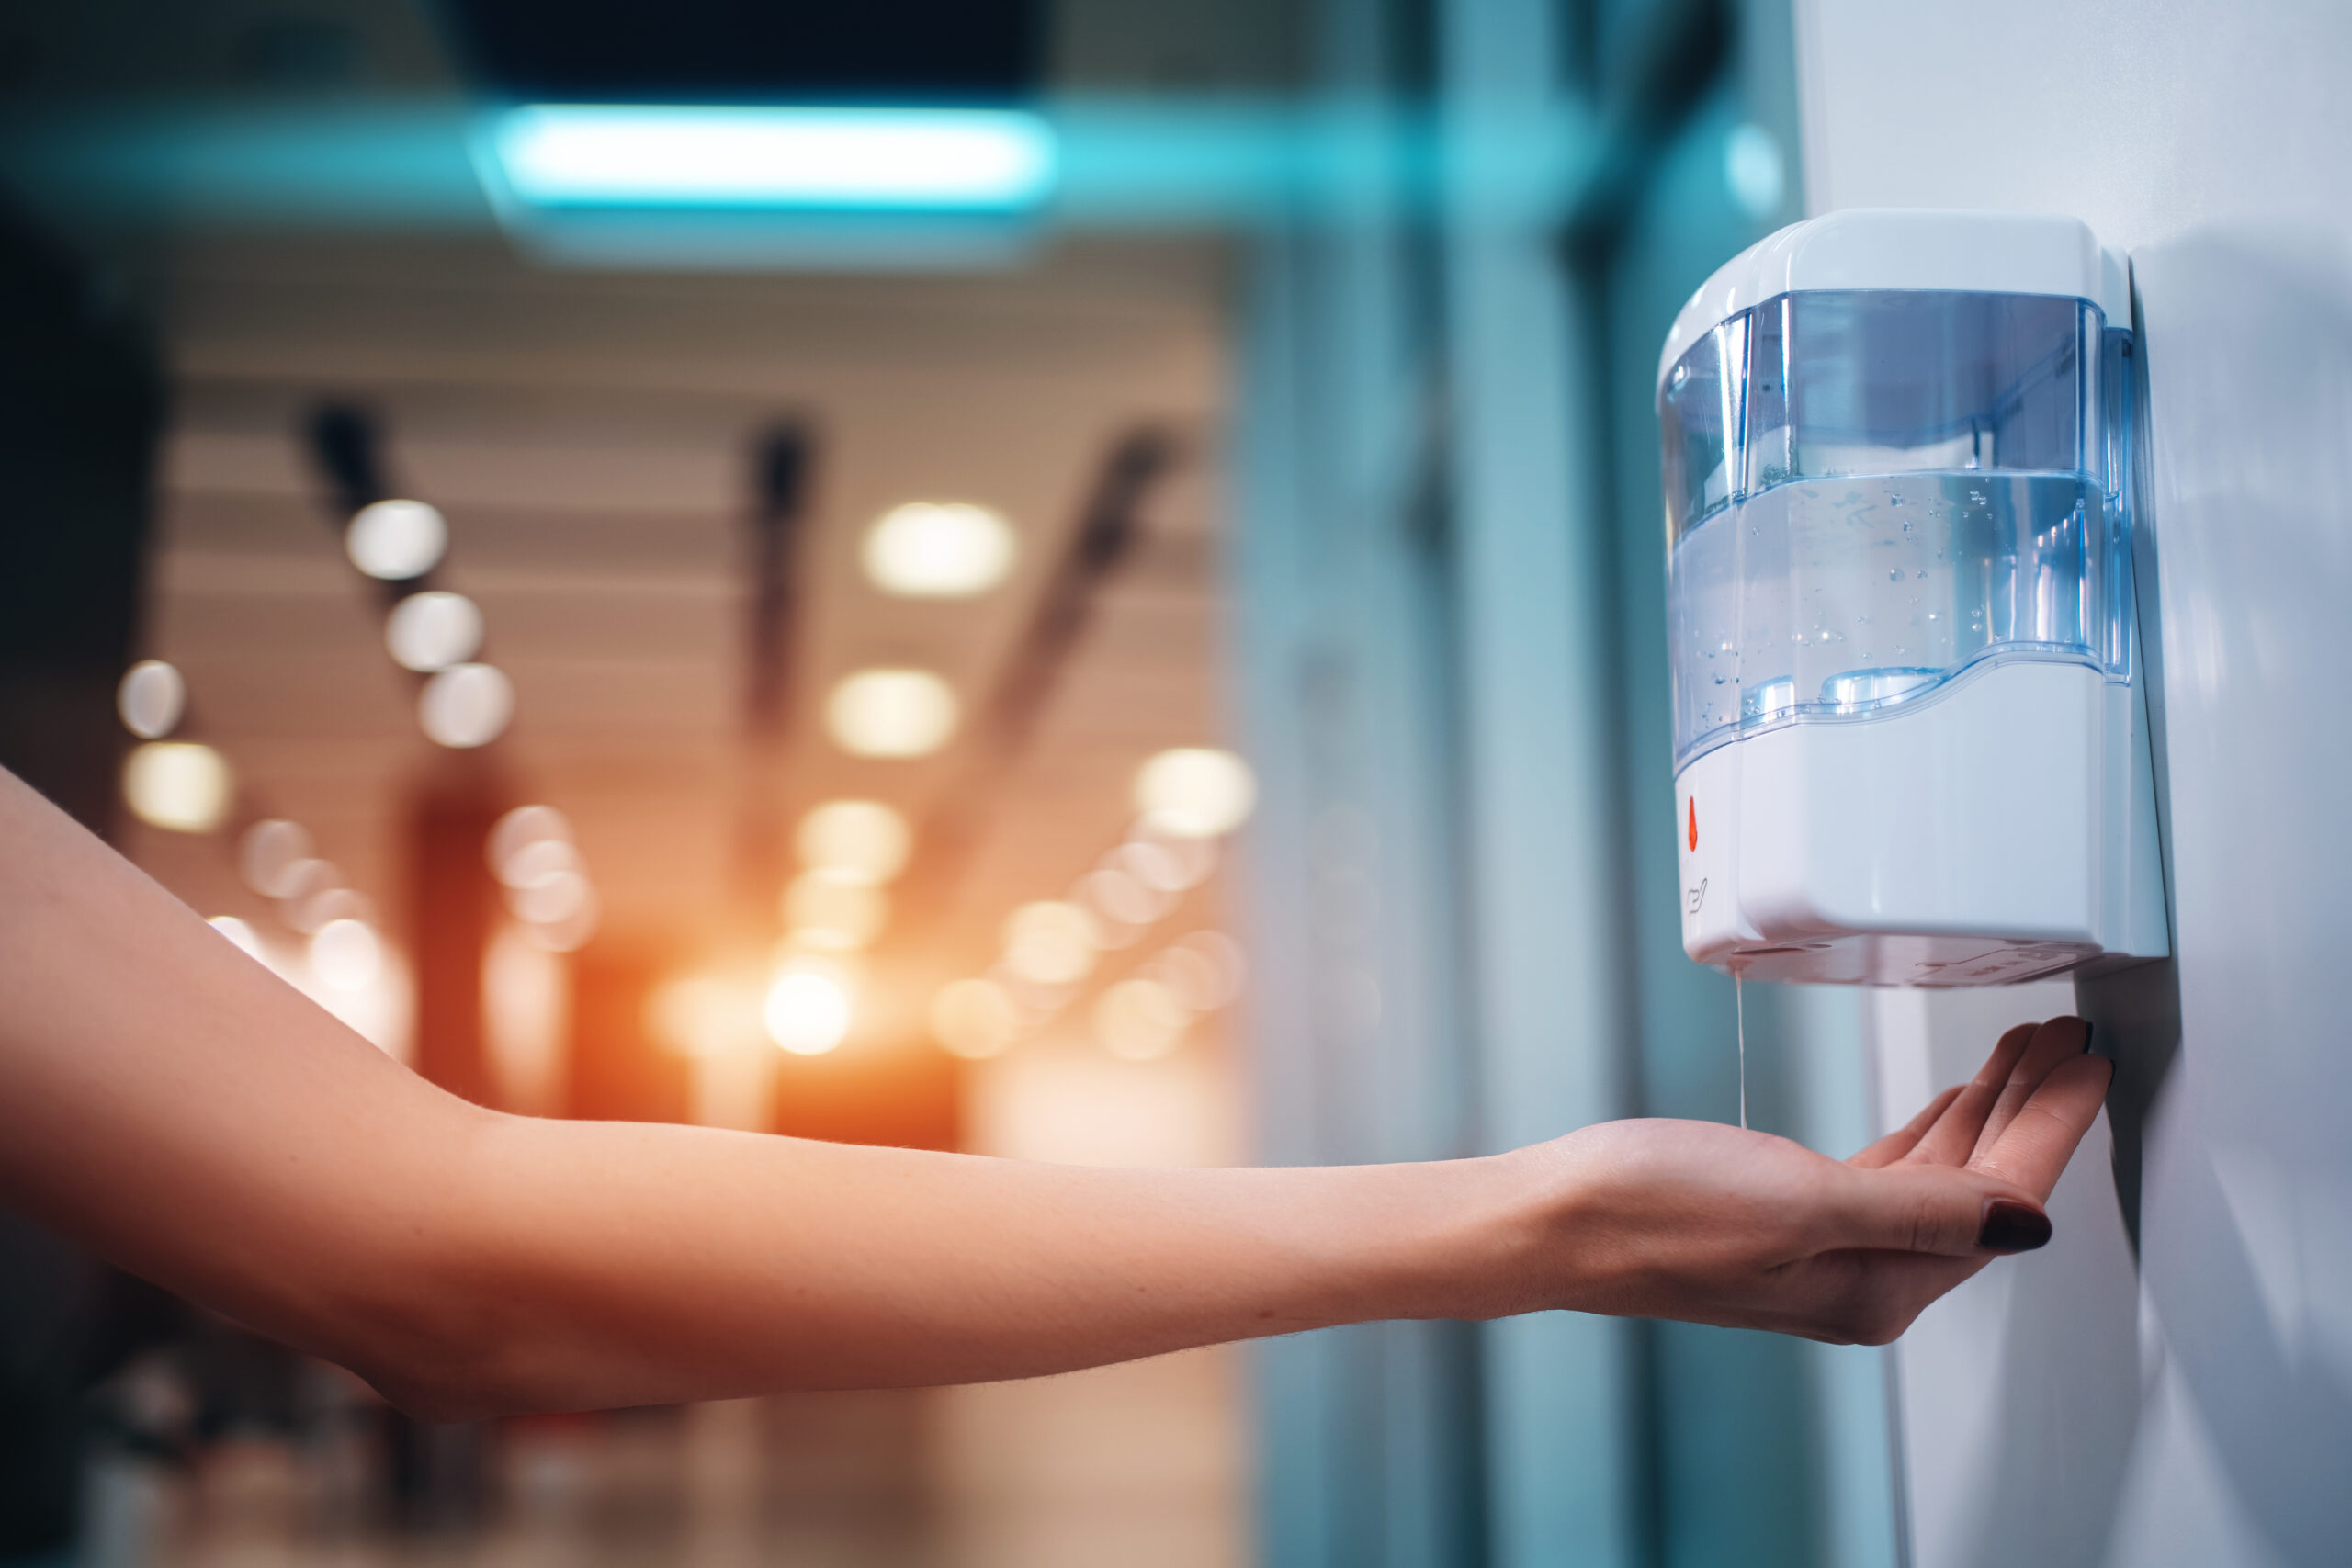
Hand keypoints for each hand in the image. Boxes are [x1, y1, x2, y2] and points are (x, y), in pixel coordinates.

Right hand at [1512, 1016, 2109, 1341]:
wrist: (1552, 1219)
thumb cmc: (1651, 1211)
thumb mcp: (1800, 1200)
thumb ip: (1921, 1208)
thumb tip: (2027, 1221)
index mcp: (1878, 1286)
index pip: (2002, 1202)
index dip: (2052, 1128)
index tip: (2088, 1065)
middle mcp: (1864, 1277)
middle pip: (1982, 1188)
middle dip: (2032, 1113)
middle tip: (2069, 1043)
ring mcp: (1825, 1248)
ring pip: (1940, 1175)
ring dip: (1986, 1111)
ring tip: (2024, 1053)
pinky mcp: (1786, 1216)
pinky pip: (1892, 1172)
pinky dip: (1932, 1129)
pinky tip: (1946, 1104)